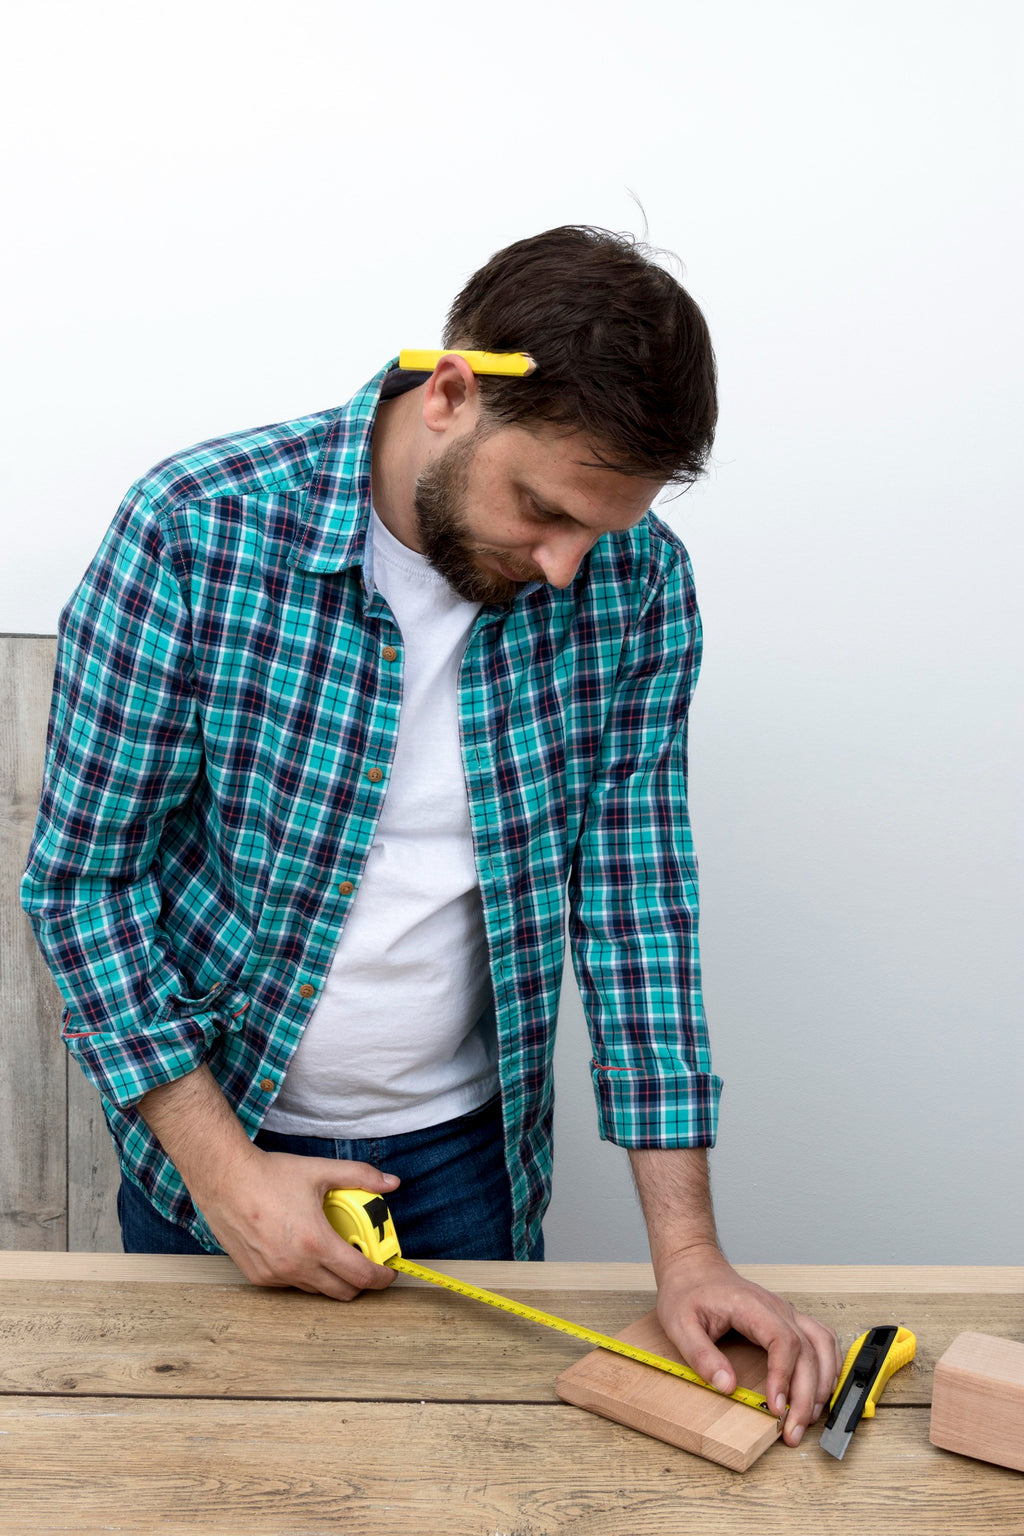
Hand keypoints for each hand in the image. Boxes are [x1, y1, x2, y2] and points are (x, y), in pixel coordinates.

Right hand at [138, 1065, 400, 1300]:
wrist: (224, 1179)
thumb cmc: (270, 1175)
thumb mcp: (320, 1170)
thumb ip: (360, 1177)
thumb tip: (392, 1183)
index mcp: (316, 1242)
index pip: (360, 1276)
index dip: (380, 1277)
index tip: (388, 1272)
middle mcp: (296, 1266)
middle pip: (342, 1292)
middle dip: (360, 1282)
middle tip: (364, 1263)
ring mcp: (275, 1275)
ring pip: (316, 1290)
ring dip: (331, 1279)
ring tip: (334, 1255)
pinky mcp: (258, 1276)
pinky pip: (290, 1285)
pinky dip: (304, 1275)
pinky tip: (303, 1252)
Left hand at [655, 1243, 841, 1445]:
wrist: (694, 1267)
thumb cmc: (688, 1292)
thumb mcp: (680, 1324)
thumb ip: (701, 1355)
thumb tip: (727, 1386)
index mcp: (751, 1306)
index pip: (783, 1341)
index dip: (784, 1377)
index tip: (776, 1407)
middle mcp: (776, 1308)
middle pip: (807, 1351)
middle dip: (805, 1396)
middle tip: (792, 1430)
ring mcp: (786, 1312)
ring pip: (823, 1345)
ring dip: (823, 1383)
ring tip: (809, 1416)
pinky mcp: (789, 1319)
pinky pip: (822, 1340)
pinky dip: (828, 1366)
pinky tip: (820, 1390)